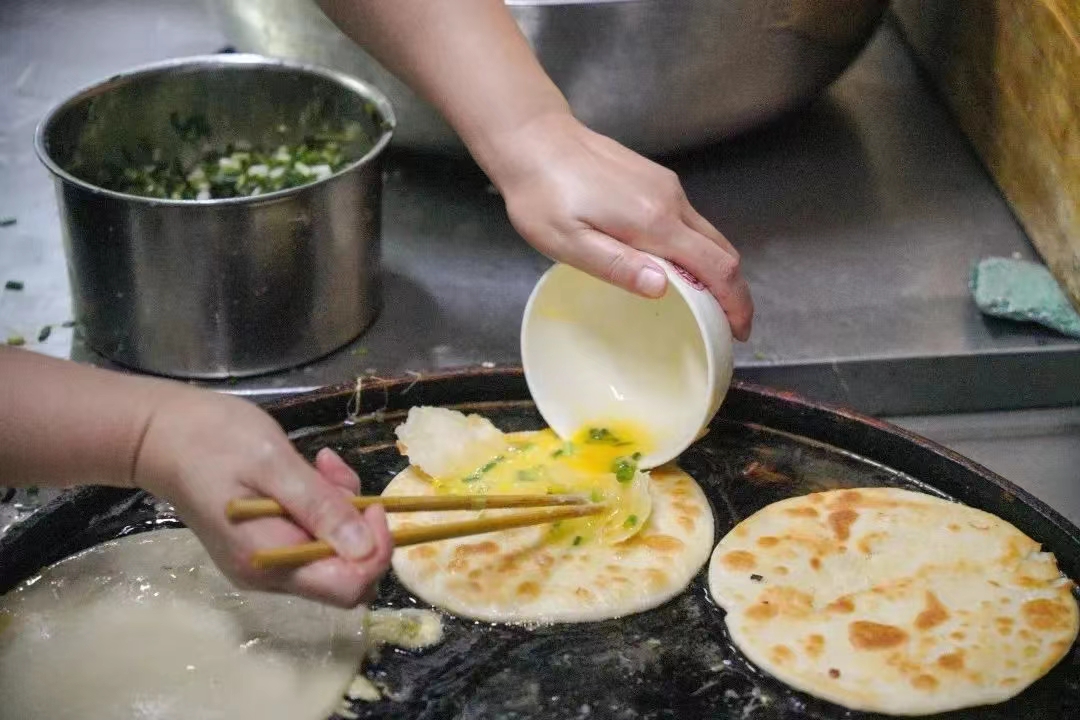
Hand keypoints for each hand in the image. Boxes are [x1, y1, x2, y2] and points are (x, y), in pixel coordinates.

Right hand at [132, 389, 391, 607]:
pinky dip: (323, 503)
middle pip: (346, 571)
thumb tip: (366, 550)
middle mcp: (270, 574)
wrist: (158, 435)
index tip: (371, 504)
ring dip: (341, 506)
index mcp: (270, 561)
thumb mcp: (273, 464)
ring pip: (333, 549)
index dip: (374, 550)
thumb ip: (319, 508)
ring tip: (319, 464)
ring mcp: (265, 562)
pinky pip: (313, 535)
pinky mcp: (265, 543)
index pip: (349, 586)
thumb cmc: (212, 441)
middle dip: (357, 524)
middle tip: (336, 476)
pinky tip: (311, 469)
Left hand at [486, 113, 753, 340]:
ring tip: (705, 305)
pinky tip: (678, 268)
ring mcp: (666, 187)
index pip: (716, 267)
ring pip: (708, 235)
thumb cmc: (542, 196)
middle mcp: (670, 201)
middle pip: (723, 251)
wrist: (534, 139)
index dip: (735, 303)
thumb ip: (617, 266)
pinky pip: (691, 221)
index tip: (740, 332)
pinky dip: (698, 250)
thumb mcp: (568, 242)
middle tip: (727, 327)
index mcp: (654, 221)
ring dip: (716, 271)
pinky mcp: (657, 179)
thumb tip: (662, 289)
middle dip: (733, 291)